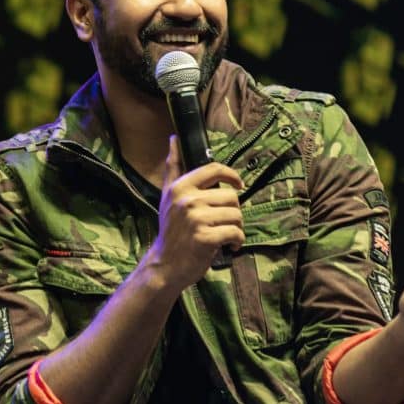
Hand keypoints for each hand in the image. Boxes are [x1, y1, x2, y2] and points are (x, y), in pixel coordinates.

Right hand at [147, 135, 244, 290]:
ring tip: (225, 235)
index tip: (238, 185)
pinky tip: (229, 246)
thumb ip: (173, 167)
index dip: (232, 175)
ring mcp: (196, 219)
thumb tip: (174, 139)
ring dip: (236, 227)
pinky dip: (237, 241)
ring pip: (236, 215)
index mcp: (180, 186)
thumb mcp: (167, 196)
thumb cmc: (170, 230)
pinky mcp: (206, 238)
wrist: (165, 264)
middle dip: (234, 211)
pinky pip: (235, 233)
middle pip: (231, 196)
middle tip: (225, 222)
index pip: (214, 169)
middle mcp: (187, 200)